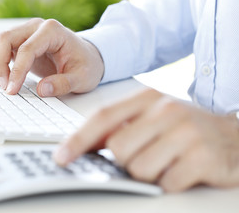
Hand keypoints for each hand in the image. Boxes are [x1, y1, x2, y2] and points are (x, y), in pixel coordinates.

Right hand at [0, 18, 103, 95]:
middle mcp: (36, 27)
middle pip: (4, 38)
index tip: (12, 89)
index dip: (16, 70)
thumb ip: (63, 84)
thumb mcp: (82, 78)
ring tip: (4, 84)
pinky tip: (5, 77)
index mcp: (53, 31)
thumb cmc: (86, 65)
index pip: (27, 48)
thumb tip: (41, 90)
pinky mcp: (20, 41)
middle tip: (5, 88)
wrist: (87, 59)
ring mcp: (26, 32)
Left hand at [54, 88, 238, 191]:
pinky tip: (182, 170)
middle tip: (147, 154)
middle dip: (125, 160)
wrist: (234, 136)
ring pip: (138, 168)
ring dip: (148, 173)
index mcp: (148, 98)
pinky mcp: (202, 157)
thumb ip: (120, 127)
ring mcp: (185, 132)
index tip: (61, 157)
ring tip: (166, 161)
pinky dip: (169, 182)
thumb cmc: (185, 128)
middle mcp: (166, 110)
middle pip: (118, 148)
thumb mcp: (153, 117)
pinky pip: (164, 184)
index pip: (103, 117)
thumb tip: (83, 147)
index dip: (78, 139)